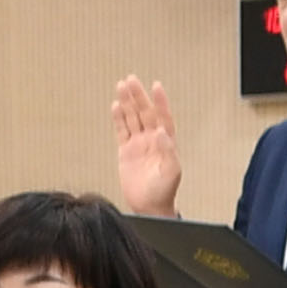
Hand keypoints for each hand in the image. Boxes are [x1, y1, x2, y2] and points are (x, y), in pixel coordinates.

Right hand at [110, 73, 183, 215]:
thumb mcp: (171, 172)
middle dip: (138, 96)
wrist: (149, 207)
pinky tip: (115, 106)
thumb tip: (162, 132)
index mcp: (166, 143)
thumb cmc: (164, 192)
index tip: (156, 86)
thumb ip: (168, 151)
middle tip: (131, 80)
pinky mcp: (126, 151)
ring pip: (132, 118)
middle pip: (145, 112)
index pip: (163, 117)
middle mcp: (152, 140)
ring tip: (121, 86)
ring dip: (127, 103)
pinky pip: (121, 131)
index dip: (160, 102)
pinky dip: (118, 119)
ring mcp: (139, 144)